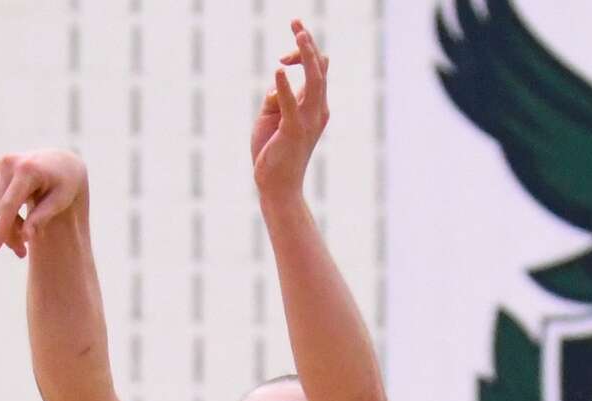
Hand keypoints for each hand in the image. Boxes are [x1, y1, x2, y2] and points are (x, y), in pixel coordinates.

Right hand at [0, 150, 87, 257]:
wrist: (60, 163)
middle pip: (1, 210)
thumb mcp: (60, 201)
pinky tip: (18, 214)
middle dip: (9, 234)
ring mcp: (0, 164)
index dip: (1, 227)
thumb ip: (42, 217)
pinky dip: (4, 213)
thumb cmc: (65, 184)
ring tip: (25, 236)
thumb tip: (26, 237)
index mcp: (28, 169)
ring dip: (8, 226)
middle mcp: (10, 162)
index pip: (9, 204)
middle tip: (22, 253)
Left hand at [251, 19, 329, 198]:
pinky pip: (291, 105)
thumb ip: (276, 98)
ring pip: (314, 80)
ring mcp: (308, 120)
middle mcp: (317, 109)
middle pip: (319, 68)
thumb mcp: (272, 119)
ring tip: (297, 34)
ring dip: (306, 56)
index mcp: (316, 106)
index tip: (283, 55)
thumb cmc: (274, 153)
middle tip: (295, 22)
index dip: (304, 54)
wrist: (278, 187)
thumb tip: (277, 80)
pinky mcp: (293, 131)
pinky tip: (278, 71)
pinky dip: (286, 87)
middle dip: (307, 43)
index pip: (318, 70)